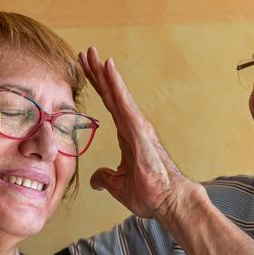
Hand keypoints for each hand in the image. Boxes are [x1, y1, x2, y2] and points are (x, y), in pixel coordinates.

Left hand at [79, 47, 195, 222]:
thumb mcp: (118, 185)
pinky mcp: (139, 129)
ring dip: (103, 72)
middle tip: (85, 52)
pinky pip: (123, 101)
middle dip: (97, 73)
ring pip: (116, 93)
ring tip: (91, 53)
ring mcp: (137, 125)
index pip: (109, 105)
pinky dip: (115, 83)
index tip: (85, 69)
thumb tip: (95, 179)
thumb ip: (106, 177)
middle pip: (111, 93)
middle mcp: (133, 125)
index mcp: (127, 134)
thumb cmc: (150, 194)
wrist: (168, 201)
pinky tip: (107, 67)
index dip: (98, 86)